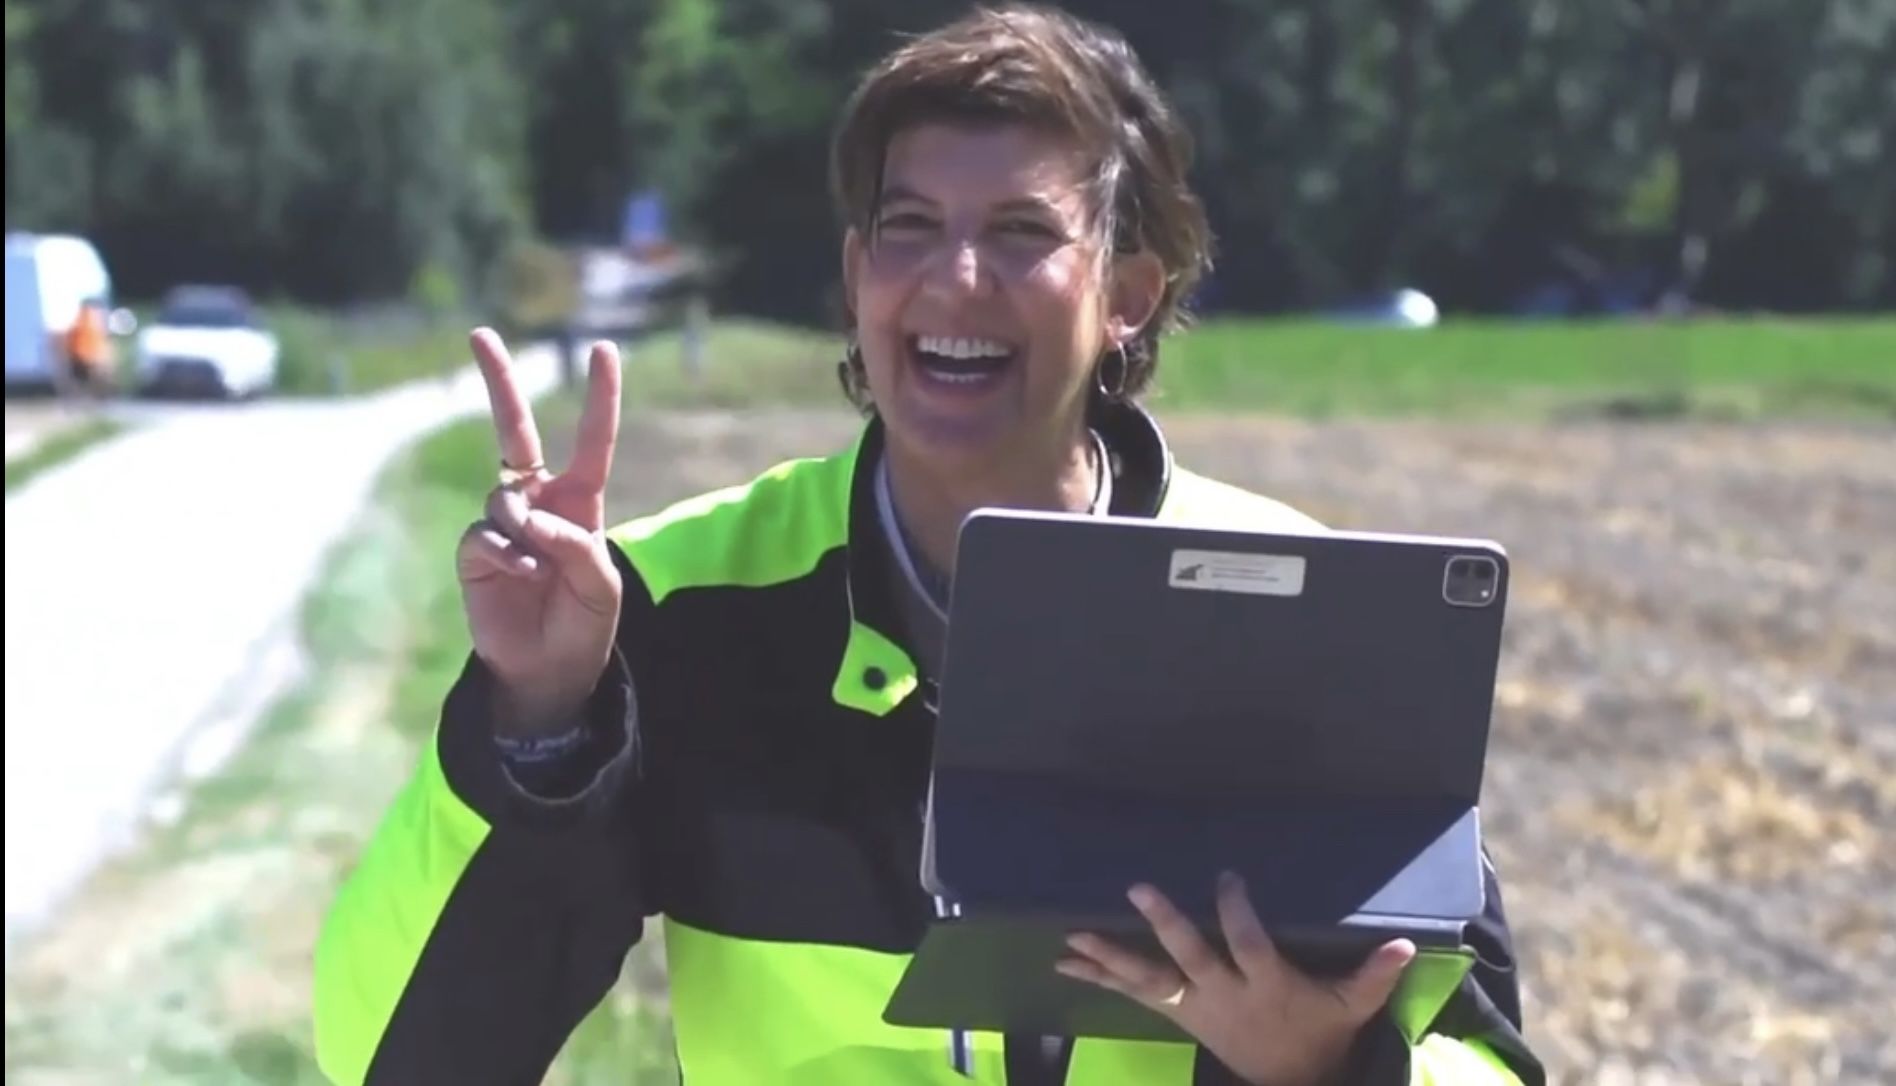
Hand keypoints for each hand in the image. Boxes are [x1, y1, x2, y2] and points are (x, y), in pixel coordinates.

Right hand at [458, 329, 622, 734]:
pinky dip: (506, 554)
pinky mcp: (475, 551)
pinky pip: (484, 533)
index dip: (600, 398)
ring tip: (540, 572)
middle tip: (480, 333)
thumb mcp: (602, 587)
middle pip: (514, 432)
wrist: (549, 670)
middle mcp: (539, 502)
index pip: (592, 442)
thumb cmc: (585, 624)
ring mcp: (504, 524)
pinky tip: (522, 578)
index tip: (604, 350)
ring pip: (503, 497)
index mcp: (581, 502)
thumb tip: (532, 520)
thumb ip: (577, 547)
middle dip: (498, 382)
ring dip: (524, 531)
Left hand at [1056, 872, 1415, 1085]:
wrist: (1290, 1084)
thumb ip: (1375, 975)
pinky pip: (1133, 994)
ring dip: (1110, 957)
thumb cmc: (1320, 1033)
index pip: (1248, 945)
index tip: (1227, 879)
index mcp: (1266, 985)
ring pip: (1149, 980)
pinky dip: (1099, 977)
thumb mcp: (1351, 1008)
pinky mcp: (1177, 1012)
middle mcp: (1224, 995)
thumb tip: (1408, 944)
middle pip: (1190, 957)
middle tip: (1138, 889)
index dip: (1237, 913)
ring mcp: (1195, 1006)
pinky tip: (1065, 962)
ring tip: (1072, 938)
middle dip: (1165, 925)